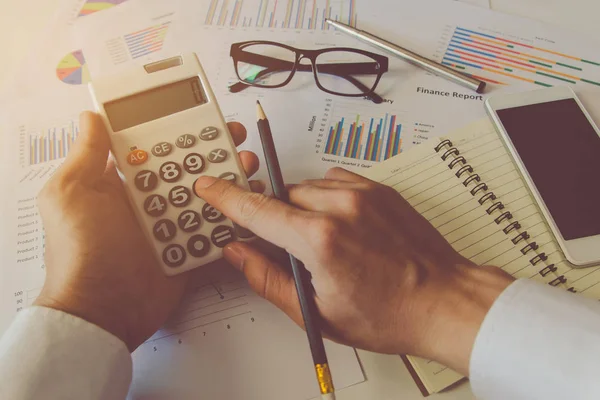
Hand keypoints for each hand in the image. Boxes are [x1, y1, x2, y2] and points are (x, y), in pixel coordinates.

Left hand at [34, 112, 261, 350]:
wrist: (102, 309)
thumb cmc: (80, 251)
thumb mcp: (70, 194)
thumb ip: (86, 154)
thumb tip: (90, 117)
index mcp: (122, 184)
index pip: (155, 148)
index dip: (178, 131)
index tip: (202, 117)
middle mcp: (148, 202)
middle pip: (187, 169)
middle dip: (214, 152)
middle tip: (236, 141)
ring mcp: (169, 226)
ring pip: (206, 197)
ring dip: (228, 181)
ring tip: (248, 169)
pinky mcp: (187, 250)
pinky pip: (213, 230)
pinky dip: (230, 218)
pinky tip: (247, 205)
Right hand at [194, 168, 513, 374]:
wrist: (444, 301)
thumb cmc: (389, 314)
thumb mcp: (317, 313)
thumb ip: (268, 279)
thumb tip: (239, 254)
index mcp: (320, 240)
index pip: (257, 211)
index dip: (226, 198)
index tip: (208, 185)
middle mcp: (341, 207)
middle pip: (282, 197)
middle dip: (277, 219)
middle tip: (294, 250)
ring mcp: (363, 193)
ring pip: (308, 188)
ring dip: (304, 209)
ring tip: (327, 243)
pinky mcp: (380, 189)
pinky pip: (336, 181)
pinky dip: (328, 198)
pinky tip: (342, 225)